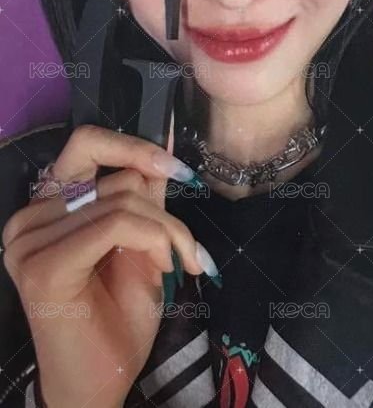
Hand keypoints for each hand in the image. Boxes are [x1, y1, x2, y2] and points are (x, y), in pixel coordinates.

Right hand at [2, 121, 216, 406]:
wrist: (99, 384)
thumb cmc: (118, 319)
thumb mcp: (141, 243)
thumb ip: (145, 196)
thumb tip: (166, 145)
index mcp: (47, 207)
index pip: (87, 144)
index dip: (134, 147)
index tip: (176, 169)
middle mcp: (29, 218)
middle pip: (117, 177)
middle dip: (165, 210)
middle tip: (186, 249)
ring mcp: (30, 240)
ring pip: (123, 200)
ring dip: (167, 232)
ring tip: (178, 264)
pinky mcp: (44, 265)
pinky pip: (116, 224)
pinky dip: (153, 241)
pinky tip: (164, 268)